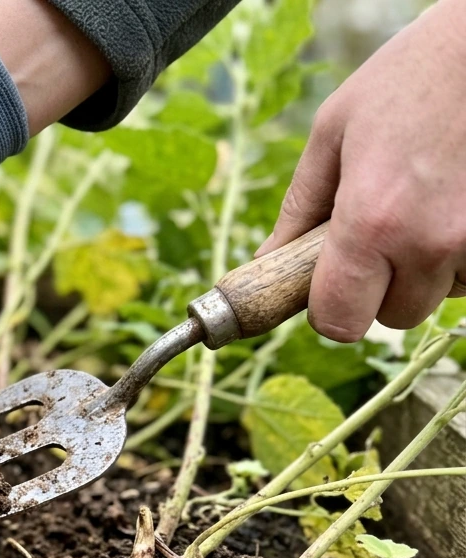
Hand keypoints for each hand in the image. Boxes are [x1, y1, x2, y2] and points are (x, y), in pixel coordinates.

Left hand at [257, 0, 465, 341]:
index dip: (329, 309)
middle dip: (379, 287)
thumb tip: (268, 259)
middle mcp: (428, 242)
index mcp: (370, 222)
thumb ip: (300, 207)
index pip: (338, 321)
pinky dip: (459, 255)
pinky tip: (452, 207)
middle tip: (379, 236)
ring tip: (421, 209)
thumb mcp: (333, 132)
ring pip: (437, 296)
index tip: (329, 286)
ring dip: (424, 270)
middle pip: (392, 316)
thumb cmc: (407, 79)